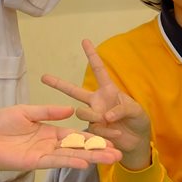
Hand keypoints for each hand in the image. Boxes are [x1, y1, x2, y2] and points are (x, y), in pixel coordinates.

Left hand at [0, 103, 121, 170]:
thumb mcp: (24, 111)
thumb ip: (47, 111)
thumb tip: (71, 109)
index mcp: (48, 130)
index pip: (74, 134)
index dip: (91, 136)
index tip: (110, 137)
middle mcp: (49, 143)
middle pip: (79, 147)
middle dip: (99, 150)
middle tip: (119, 153)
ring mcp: (44, 154)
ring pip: (73, 155)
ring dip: (92, 157)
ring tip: (112, 158)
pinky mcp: (35, 162)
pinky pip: (57, 161)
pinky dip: (72, 161)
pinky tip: (86, 163)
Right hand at [42, 39, 152, 169]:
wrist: (137, 141)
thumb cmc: (137, 120)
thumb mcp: (136, 111)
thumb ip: (122, 110)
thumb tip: (105, 115)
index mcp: (108, 91)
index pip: (99, 70)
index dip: (92, 56)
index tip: (85, 41)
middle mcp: (97, 102)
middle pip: (74, 91)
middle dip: (58, 84)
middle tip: (43, 77)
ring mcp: (93, 116)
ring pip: (82, 112)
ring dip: (96, 117)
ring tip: (111, 122)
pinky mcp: (92, 130)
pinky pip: (93, 129)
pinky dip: (106, 132)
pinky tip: (116, 134)